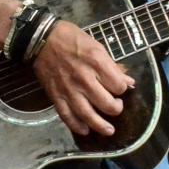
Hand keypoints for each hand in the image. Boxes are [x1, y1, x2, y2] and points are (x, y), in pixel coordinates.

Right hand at [30, 20, 134, 136]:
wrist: (40, 38)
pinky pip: (67, 115)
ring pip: (89, 115)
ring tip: (108, 130)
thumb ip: (112, 65)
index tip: (119, 87)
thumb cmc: (71, 39)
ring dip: (101, 126)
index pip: (119, 86)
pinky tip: (85, 130)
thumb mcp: (96, 46)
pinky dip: (77, 126)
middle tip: (115, 105)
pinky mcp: (55, 95)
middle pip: (108, 105)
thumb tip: (128, 81)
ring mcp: (69, 89)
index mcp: (97, 63)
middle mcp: (84, 79)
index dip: (122, 89)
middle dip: (116, 108)